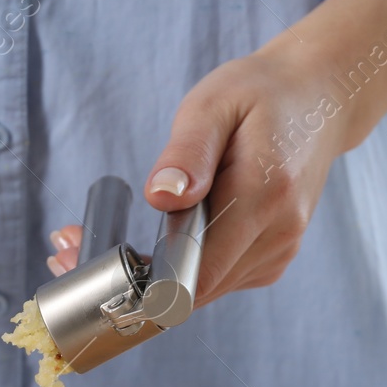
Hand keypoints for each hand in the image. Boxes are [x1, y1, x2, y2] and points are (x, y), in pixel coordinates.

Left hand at [48, 49, 347, 303]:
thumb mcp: (215, 102)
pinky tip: (139, 244)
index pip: (192, 275)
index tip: (81, 260)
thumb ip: (187, 152)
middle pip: (186, 292)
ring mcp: (276, 254)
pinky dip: (171, 271)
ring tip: (85, 242)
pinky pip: (210, 281)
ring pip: (195, 293)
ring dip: (141, 278)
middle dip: (123, 280)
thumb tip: (160, 197)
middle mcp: (276, 236)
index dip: (132, 282)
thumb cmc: (261, 93)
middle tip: (64, 247)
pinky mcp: (268, 260)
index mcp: (262, 197)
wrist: (321, 98)